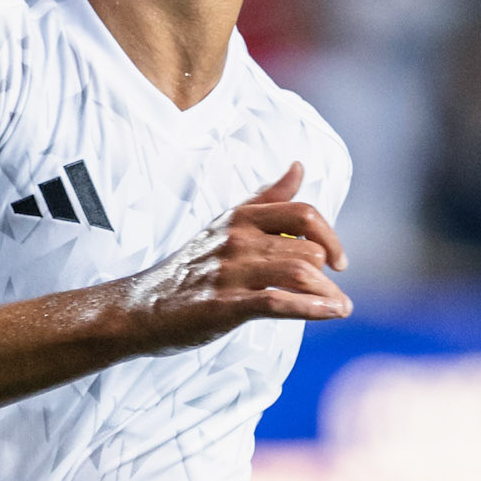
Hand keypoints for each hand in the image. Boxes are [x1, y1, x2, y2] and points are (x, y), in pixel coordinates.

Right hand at [121, 163, 350, 353]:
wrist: (141, 306)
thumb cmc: (190, 267)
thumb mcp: (226, 224)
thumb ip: (267, 198)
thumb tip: (299, 166)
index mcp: (240, 217)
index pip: (303, 213)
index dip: (330, 236)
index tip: (339, 262)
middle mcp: (237, 239)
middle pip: (307, 249)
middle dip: (328, 276)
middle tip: (331, 294)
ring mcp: (229, 272)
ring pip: (298, 273)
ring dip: (327, 295)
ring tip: (339, 308)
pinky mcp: (222, 306)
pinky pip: (277, 303)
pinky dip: (311, 309)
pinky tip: (331, 314)